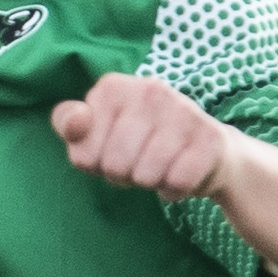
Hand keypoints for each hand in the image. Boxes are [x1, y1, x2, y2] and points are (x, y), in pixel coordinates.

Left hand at [52, 73, 239, 202]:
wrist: (203, 151)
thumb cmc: (136, 142)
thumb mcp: (93, 132)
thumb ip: (67, 122)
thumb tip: (77, 120)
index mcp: (112, 87)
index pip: (84, 154)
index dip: (96, 164)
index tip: (109, 150)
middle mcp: (149, 90)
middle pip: (115, 166)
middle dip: (123, 175)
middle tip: (138, 161)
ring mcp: (183, 110)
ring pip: (146, 176)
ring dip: (150, 182)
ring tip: (159, 165)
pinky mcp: (210, 137)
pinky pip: (177, 182)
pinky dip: (175, 189)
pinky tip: (180, 172)